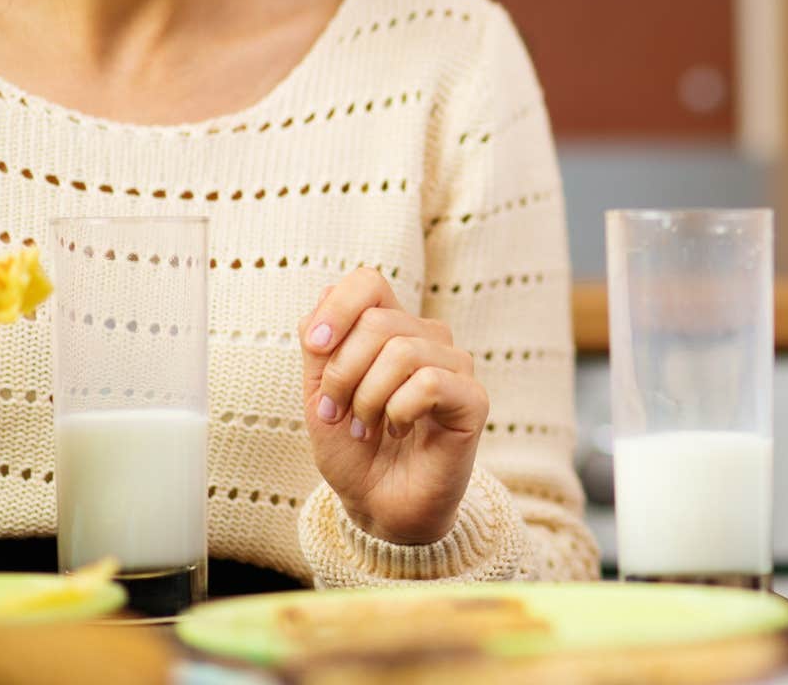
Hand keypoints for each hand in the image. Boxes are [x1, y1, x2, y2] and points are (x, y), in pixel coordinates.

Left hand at [301, 268, 487, 543]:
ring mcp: (455, 367)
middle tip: (339, 413)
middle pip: (377, 321)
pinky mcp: (473, 400)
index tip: (315, 347)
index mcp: (392, 329)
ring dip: (369, 398)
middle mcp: (428, 339)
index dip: (337, 308)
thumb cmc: (354, 450)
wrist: (378, 505)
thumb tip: (325, 297)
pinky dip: (399, 411)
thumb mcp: (318, 395)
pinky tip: (400, 430)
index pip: (369, 282)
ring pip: (402, 351)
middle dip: (343, 373)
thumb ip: (319, 347)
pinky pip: (427, 383)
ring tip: (368, 428)